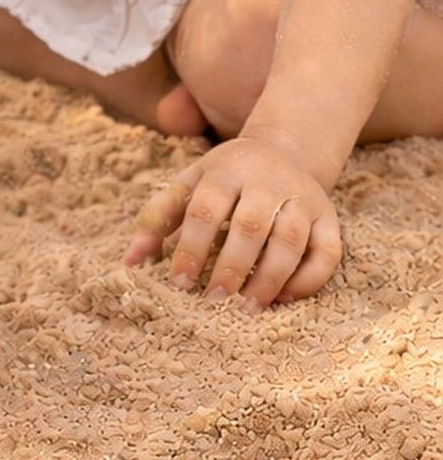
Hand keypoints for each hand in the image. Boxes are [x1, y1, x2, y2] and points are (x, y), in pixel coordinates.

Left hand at [123, 133, 342, 308]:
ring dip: (269, 278)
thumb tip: (130, 262)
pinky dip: (308, 279)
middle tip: (214, 302)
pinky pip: (327, 253)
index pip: (206, 209)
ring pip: (291, 241)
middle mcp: (268, 180)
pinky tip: (283, 298)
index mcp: (226, 169)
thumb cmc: (224, 178)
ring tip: (246, 308)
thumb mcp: (189, 184)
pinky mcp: (329, 218)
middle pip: (251, 225)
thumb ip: (157, 217)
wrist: (284, 151)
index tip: (178, 283)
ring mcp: (303, 198)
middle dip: (231, 267)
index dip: (191, 248)